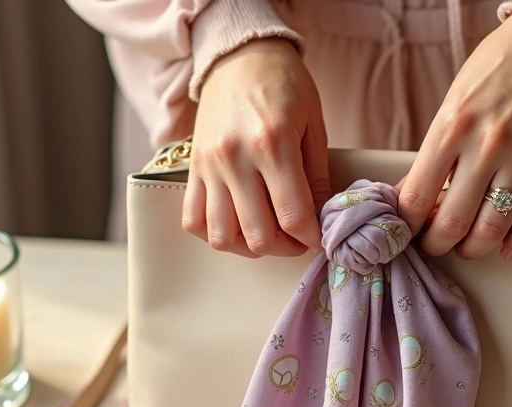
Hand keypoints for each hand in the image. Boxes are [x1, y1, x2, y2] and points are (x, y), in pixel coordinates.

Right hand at [185, 38, 328, 256]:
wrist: (240, 55)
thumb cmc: (284, 85)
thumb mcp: (313, 124)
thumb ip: (316, 176)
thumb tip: (320, 218)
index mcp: (273, 144)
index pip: (293, 216)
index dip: (311, 237)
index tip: (318, 236)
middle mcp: (235, 158)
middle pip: (258, 235)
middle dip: (285, 247)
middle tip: (298, 237)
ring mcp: (208, 166)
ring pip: (222, 236)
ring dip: (250, 246)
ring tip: (268, 234)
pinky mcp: (192, 168)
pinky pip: (193, 220)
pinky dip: (215, 233)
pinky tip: (236, 225)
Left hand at [398, 15, 511, 260]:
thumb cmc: (498, 67)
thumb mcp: (453, 102)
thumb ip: (434, 150)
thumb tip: (411, 194)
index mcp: (450, 126)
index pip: (417, 196)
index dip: (407, 225)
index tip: (405, 232)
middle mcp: (485, 144)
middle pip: (452, 221)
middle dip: (436, 245)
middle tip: (433, 246)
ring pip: (492, 227)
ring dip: (473, 249)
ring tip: (466, 248)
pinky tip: (506, 248)